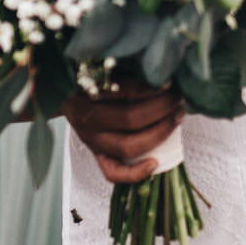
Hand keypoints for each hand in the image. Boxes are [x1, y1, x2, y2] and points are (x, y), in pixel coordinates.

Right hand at [61, 81, 182, 183]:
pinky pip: (113, 172)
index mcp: (89, 94)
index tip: (170, 83)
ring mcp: (92, 141)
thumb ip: (127, 74)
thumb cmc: (92, 81)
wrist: (66, 98)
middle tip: (178, 98)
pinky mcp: (97, 156)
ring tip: (176, 118)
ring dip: (159, 134)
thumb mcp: (103, 71)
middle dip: (162, 109)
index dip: (150, 89)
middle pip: (131, 119)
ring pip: (128, 146)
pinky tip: (155, 163)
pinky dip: (136, 173)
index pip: (123, 91)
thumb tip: (162, 76)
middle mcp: (89, 120)